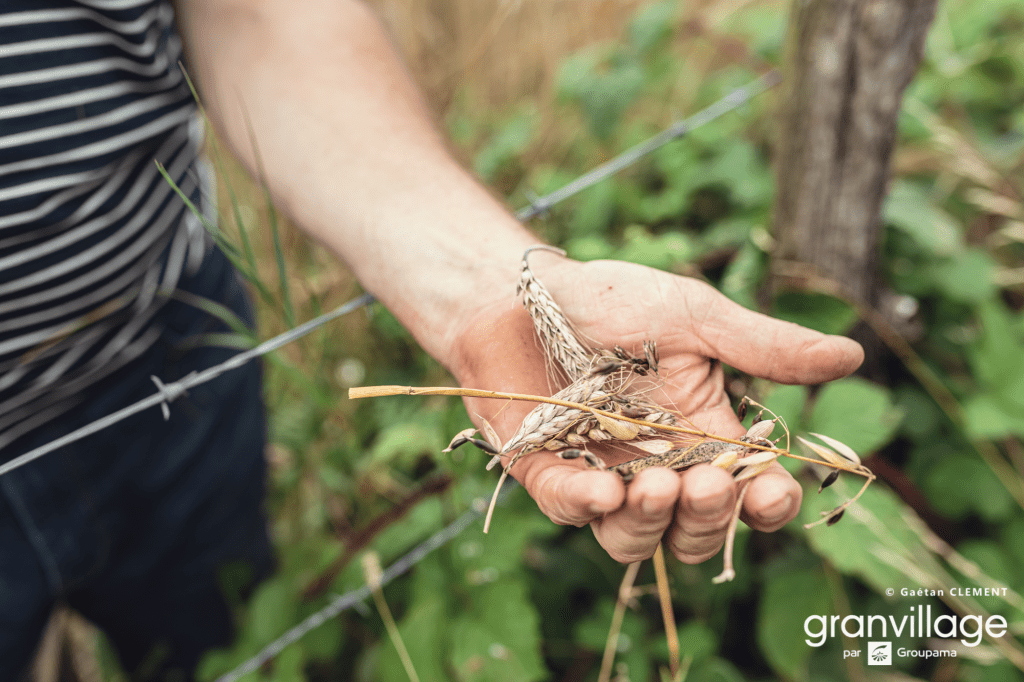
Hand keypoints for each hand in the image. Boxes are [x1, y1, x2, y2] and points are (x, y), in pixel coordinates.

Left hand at [452, 253, 862, 563]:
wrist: (524, 287)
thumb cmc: (611, 299)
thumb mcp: (695, 316)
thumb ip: (763, 346)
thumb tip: (853, 355)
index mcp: (702, 434)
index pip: (747, 494)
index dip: (766, 506)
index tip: (773, 493)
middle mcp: (657, 467)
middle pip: (695, 532)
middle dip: (708, 518)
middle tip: (708, 484)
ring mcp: (600, 475)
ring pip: (634, 540)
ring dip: (652, 523)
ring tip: (659, 485)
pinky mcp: (546, 474)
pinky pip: (568, 511)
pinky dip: (586, 507)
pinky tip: (602, 490)